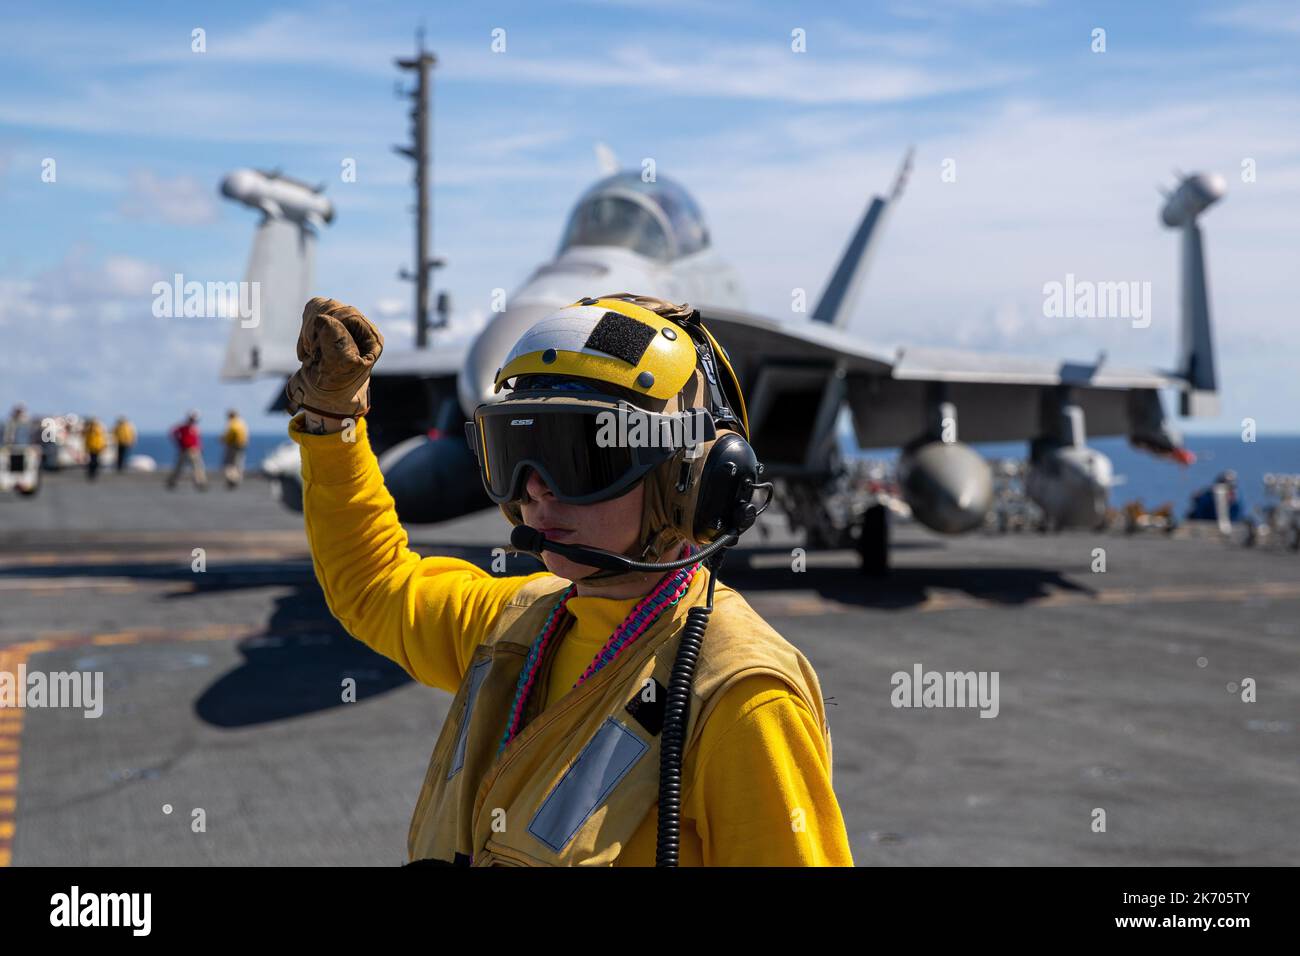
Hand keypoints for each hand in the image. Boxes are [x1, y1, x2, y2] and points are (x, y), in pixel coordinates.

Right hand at [284, 297, 383, 424]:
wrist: (321, 396)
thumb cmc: (335, 387)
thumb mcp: (338, 369)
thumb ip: (335, 343)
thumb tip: (323, 318)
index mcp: (371, 338)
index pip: (348, 313)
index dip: (328, 326)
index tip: (316, 347)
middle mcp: (361, 328)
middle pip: (332, 307)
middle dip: (315, 329)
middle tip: (312, 352)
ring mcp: (344, 324)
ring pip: (320, 307)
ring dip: (308, 331)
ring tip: (311, 354)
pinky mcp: (329, 323)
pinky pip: (312, 312)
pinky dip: (304, 332)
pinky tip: (308, 350)